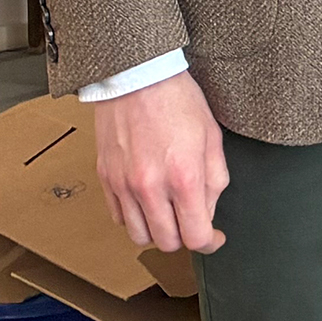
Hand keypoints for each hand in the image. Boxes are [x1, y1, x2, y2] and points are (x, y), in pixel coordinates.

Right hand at [92, 71, 228, 254]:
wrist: (137, 77)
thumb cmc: (178, 101)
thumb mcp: (212, 138)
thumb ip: (214, 181)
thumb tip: (208, 211)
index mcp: (184, 177)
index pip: (195, 236)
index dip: (210, 242)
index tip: (215, 236)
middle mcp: (150, 187)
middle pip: (166, 242)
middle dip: (184, 236)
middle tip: (192, 221)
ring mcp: (123, 185)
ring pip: (138, 236)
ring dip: (157, 231)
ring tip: (168, 212)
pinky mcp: (106, 178)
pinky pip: (118, 217)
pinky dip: (134, 217)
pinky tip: (147, 201)